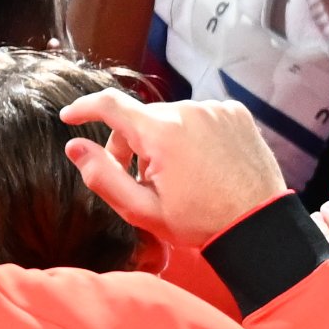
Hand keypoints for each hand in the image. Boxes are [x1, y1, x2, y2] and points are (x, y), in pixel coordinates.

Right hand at [57, 87, 288, 251]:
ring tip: (179, 177)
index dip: (84, 108)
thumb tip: (74, 146)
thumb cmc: (199, 221)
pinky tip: (203, 164)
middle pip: (142, 118)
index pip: (110, 105)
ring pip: (171, 118)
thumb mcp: (142, 209)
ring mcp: (216, 108)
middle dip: (132, 144)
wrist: (258, 223)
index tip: (70, 116)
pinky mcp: (236, 112)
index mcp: (162, 132)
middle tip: (141, 180)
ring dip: (165, 140)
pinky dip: (193, 135)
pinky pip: (200, 117)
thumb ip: (103, 176)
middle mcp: (189, 110)